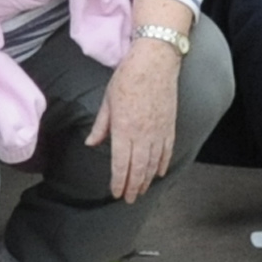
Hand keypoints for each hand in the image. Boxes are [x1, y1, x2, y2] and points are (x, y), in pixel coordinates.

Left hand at [86, 37, 182, 202]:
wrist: (155, 61)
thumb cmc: (128, 77)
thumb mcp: (108, 100)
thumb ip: (101, 125)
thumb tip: (92, 142)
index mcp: (123, 129)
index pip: (120, 164)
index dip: (118, 182)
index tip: (116, 193)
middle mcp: (142, 134)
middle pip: (138, 169)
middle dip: (133, 187)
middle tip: (130, 199)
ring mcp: (158, 131)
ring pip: (153, 164)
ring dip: (147, 180)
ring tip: (142, 190)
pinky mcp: (170, 125)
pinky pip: (167, 151)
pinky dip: (163, 164)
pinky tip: (159, 173)